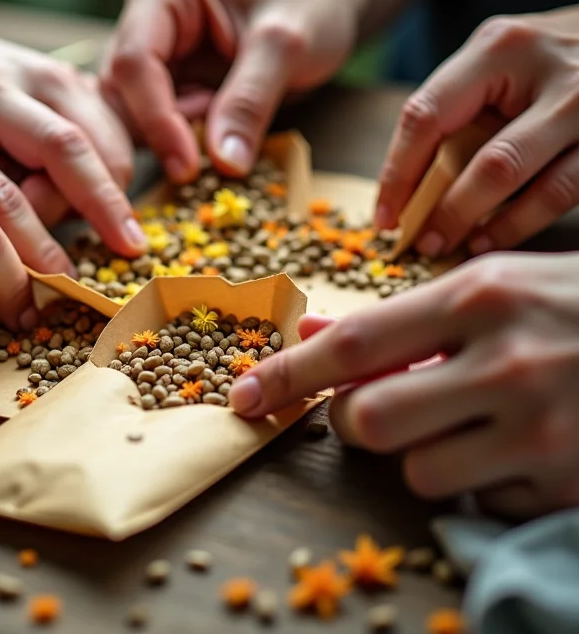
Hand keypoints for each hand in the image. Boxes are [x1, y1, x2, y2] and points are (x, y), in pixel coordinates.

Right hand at [101, 0, 361, 181]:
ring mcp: (149, 53)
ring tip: (221, 130)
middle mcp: (143, 17)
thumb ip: (251, 101)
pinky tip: (213, 135)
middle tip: (206, 155)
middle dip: (157, 133)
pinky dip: (177, 144)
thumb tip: (224, 163)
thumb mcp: (288, 47)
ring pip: (128, 116)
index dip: (155, 118)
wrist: (321, 6)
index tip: (186, 166)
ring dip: (168, 141)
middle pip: (120, 93)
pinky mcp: (160, 84)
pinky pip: (150, 127)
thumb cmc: (309, 8)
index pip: (134, 61)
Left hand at [229, 252, 578, 518]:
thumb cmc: (572, 304)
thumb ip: (402, 316)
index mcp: (479, 298)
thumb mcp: (491, 285)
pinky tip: (511, 447)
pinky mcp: (566, 482)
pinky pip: (479, 502)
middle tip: (378, 406)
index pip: (355, 343)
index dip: (287, 372)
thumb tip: (315, 333)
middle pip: (371, 421)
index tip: (242, 396)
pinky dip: (477, 482)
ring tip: (462, 423)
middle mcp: (506, 364)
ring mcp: (543, 430)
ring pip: (420, 471)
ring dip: (422, 453)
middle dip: (358, 422)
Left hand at [375, 7, 578, 256]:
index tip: (383, 217)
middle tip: (420, 243)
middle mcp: (549, 71)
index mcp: (499, 47)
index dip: (397, 174)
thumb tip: (412, 183)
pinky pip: (564, 192)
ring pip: (528, 183)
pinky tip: (494, 238)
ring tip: (453, 246)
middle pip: (485, 160)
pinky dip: (522, 222)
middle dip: (446, 211)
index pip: (428, 116)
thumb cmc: (549, 58)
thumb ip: (462, 106)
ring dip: (483, 225)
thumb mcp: (503, 60)